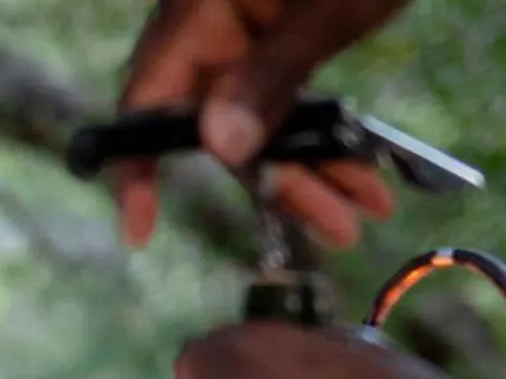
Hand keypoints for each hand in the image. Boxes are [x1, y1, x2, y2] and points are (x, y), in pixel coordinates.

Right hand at [117, 0, 412, 248]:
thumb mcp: (330, 8)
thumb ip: (271, 75)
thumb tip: (219, 147)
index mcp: (200, 6)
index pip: (149, 98)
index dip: (138, 167)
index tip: (141, 227)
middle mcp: (214, 22)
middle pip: (220, 123)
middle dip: (279, 182)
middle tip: (333, 229)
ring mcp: (250, 28)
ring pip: (263, 120)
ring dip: (315, 170)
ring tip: (365, 213)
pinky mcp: (285, 31)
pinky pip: (293, 98)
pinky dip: (328, 137)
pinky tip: (367, 176)